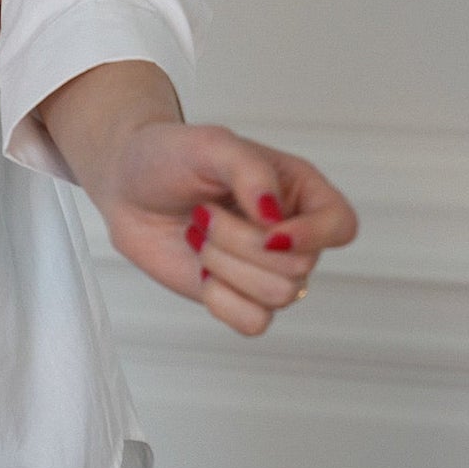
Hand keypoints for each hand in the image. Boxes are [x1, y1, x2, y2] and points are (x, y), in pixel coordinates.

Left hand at [72, 103, 359, 335]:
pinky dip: (220, 299)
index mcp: (298, 191)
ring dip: (224, 265)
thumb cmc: (171, 157)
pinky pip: (254, 323)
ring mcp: (266, 270)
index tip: (266, 228)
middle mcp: (291, 233)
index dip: (313, 236)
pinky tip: (201, 271)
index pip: (341, 225)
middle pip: (298, 267)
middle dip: (238, 242)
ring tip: (199, 233)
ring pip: (277, 297)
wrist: (127, 188)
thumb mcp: (210, 144)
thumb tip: (274, 216)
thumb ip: (249, 170)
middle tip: (203, 213)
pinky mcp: (239, 298)